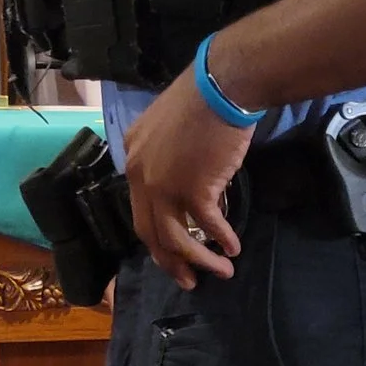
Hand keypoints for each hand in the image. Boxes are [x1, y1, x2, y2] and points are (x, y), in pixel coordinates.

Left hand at [120, 71, 253, 290]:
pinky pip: (206, 226)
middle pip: (149, 231)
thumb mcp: (168, 129)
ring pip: (175, 238)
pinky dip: (221, 240)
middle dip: (169, 260)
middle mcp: (140, 175)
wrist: (220, 86)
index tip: (171, 249)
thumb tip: (184, 183)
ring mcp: (164, 185)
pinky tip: (233, 248)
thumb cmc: (200, 101)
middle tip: (187, 279)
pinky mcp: (193, 189)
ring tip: (220, 273)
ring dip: (198, 260)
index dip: (156, 233)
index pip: (139, 207)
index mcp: (132, 157)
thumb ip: (167, 158)